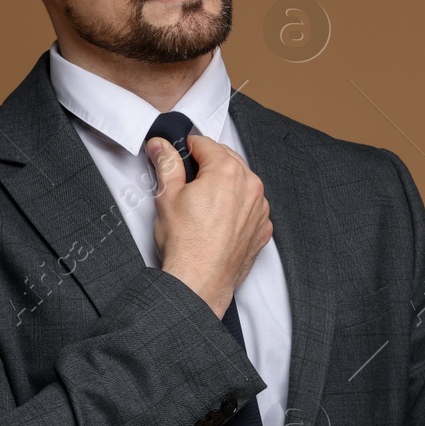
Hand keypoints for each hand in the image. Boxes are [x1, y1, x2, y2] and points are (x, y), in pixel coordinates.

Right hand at [147, 132, 271, 318]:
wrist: (200, 281)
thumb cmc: (185, 244)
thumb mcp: (167, 196)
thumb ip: (167, 164)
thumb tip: (162, 147)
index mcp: (227, 171)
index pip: (206, 144)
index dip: (188, 148)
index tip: (179, 154)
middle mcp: (250, 187)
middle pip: (227, 160)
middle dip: (208, 164)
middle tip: (187, 179)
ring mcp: (260, 209)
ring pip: (242, 183)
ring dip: (225, 185)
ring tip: (202, 202)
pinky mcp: (262, 228)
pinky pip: (251, 207)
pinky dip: (237, 207)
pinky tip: (218, 219)